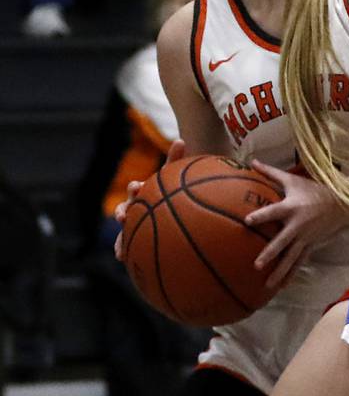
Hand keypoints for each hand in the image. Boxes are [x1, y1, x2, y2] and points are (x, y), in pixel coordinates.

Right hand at [113, 139, 185, 259]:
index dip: (136, 188)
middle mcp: (135, 207)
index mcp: (144, 192)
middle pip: (126, 208)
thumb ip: (176, 160)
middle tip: (126, 217)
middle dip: (124, 210)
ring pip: (124, 229)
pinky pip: (125, 245)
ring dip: (121, 234)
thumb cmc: (172, 193)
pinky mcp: (132, 238)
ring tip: (122, 239)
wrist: (171, 215)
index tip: (137, 188)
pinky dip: (122, 249)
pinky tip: (122, 256)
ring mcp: (133, 223)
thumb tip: (179, 139)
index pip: (137, 189)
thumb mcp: (175, 178)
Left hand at [245, 161, 348, 289]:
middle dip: (270, 253)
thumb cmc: (312, 190)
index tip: (247, 221)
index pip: (273, 212)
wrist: (340, 203)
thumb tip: (251, 161)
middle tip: (257, 265)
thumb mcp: (292, 180)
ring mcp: (305, 238)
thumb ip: (270, 172)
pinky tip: (282, 286)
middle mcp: (297, 225)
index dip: (261, 216)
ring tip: (267, 285)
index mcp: (291, 207)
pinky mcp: (311, 245)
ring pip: (291, 258)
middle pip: (282, 242)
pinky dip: (291, 275)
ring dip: (279, 272)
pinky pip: (299, 262)